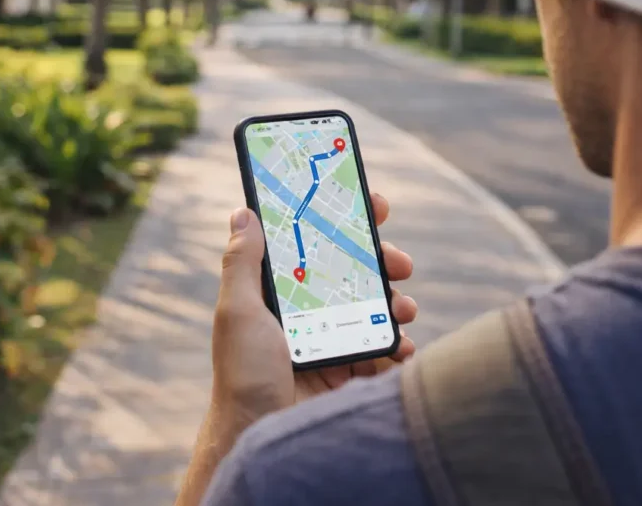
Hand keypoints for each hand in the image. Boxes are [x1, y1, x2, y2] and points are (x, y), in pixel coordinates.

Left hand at [210, 193, 416, 422]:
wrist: (261, 436)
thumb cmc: (242, 374)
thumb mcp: (237, 312)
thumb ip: (242, 264)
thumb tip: (243, 213)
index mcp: (285, 292)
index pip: (317, 246)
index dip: (345, 223)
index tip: (374, 205)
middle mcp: (311, 311)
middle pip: (356, 274)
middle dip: (384, 263)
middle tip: (401, 263)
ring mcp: (334, 340)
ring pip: (377, 309)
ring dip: (398, 303)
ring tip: (404, 310)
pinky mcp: (352, 371)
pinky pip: (385, 349)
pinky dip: (399, 345)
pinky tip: (403, 348)